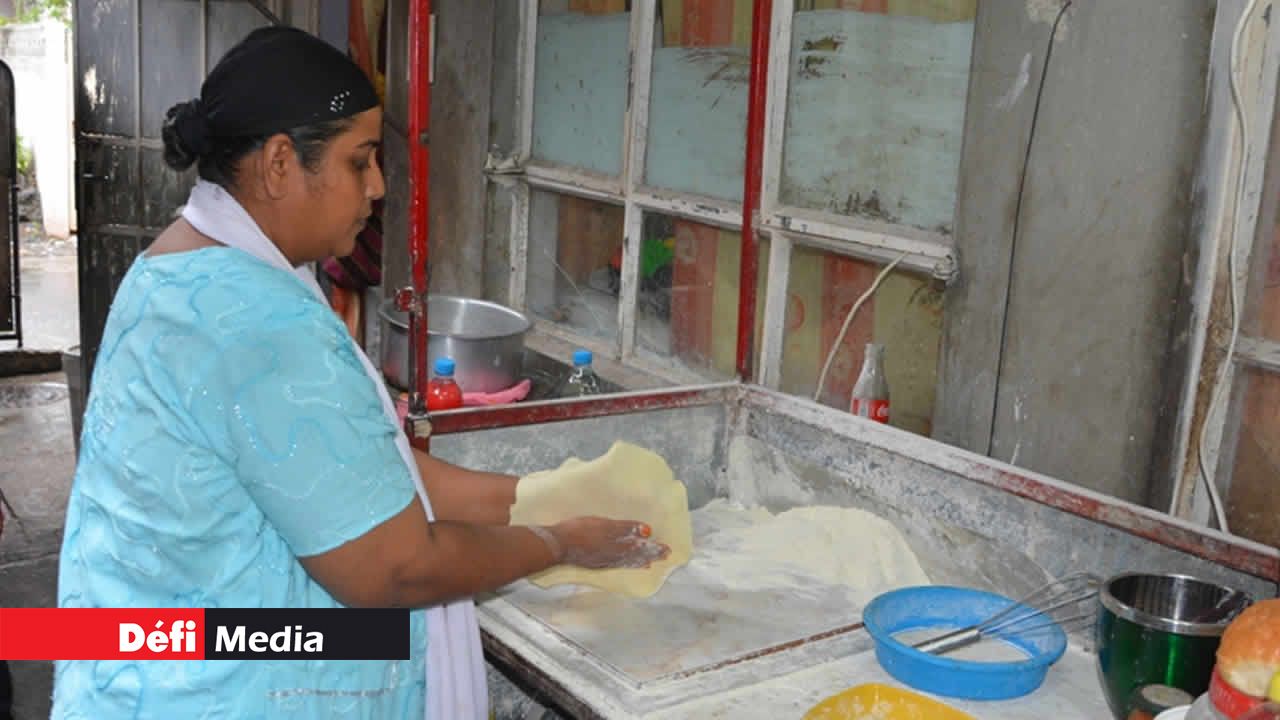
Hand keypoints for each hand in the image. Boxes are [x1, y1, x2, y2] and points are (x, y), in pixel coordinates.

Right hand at [547, 517, 669, 569]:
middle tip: (664, 556)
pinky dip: (626, 564)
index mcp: (617, 545)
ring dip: (640, 561)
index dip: (654, 548)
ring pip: (627, 562)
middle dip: (650, 555)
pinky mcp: (594, 562)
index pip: (641, 548)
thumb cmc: (579, 530)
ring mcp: (603, 560)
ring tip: (650, 563)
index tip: (667, 550)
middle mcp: (613, 556)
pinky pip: (617, 564)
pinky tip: (627, 564)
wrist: (556, 544)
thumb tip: (647, 531)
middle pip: (636, 556)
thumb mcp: (604, 525)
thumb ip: (626, 528)